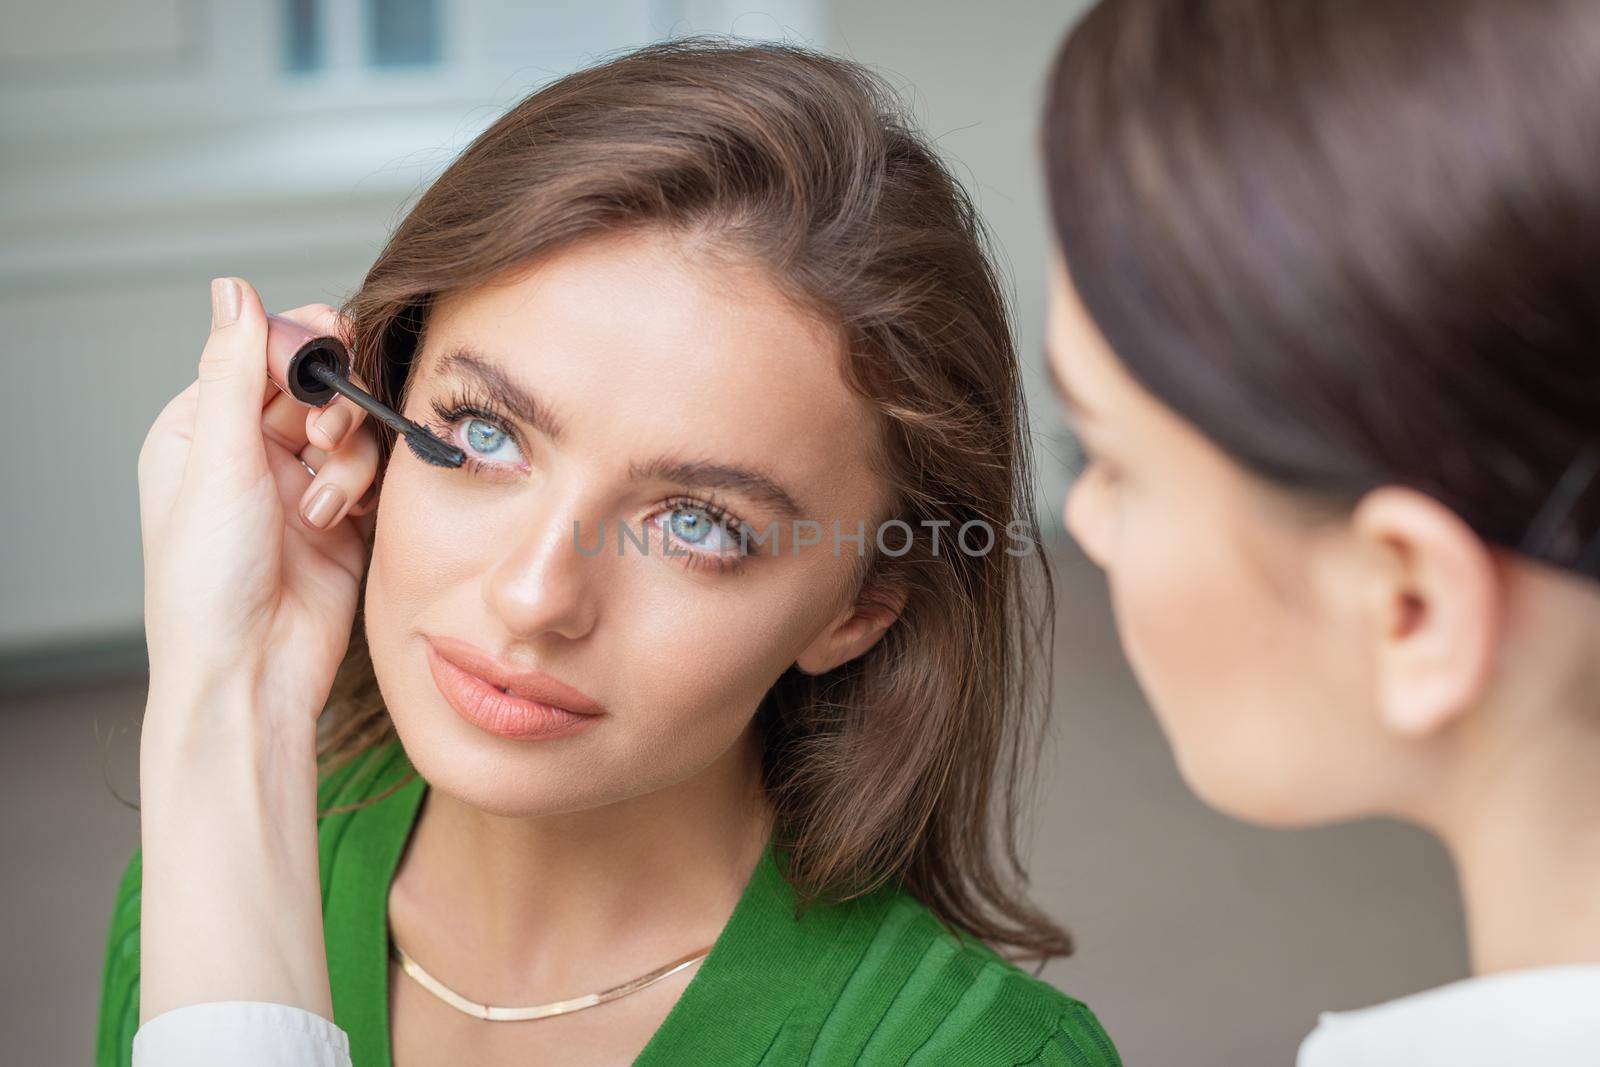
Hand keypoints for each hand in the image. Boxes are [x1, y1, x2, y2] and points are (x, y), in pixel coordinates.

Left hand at [138, 277, 382, 729]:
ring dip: (347, 459)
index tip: (317, 365)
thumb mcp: (217, 462)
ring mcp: (299, 484)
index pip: (260, 351)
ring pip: (352, 427)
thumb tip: (232, 289)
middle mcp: (249, 452)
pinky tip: (341, 522)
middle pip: (315, 383)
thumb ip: (233, 370)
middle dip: (331, 404)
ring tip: (323, 504)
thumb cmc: (208, 584)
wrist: (252, 672)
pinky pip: (374, 472)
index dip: (297, 352)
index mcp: (200, 430)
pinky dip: (366, 490)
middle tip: (325, 435)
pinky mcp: (342, 518)